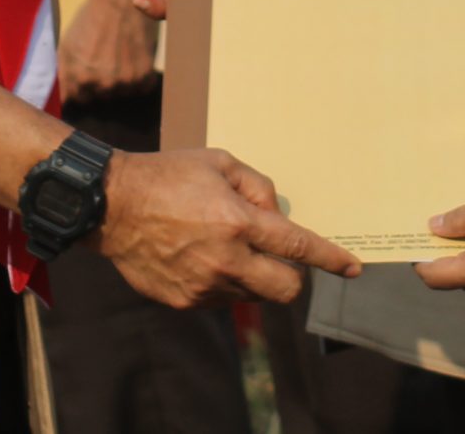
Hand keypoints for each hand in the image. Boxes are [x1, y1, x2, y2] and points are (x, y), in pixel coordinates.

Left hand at [58, 0, 157, 102]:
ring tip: (118, 58)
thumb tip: (64, 99)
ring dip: (120, 83)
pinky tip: (132, 59)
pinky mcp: (145, 75)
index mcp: (79, 79)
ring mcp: (125, 82)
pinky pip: (140, 89)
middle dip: (99, 85)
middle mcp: (102, 84)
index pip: (77, 102)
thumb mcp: (66, 47)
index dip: (80, 88)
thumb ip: (63, 77)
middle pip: (99, 99)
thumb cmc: (90, 20)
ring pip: (120, 95)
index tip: (85, 75)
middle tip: (104, 60)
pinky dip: (138, 78)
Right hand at [96, 147, 358, 306]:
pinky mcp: (183, 301)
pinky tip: (203, 256)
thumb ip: (258, 187)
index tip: (352, 268)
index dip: (330, 259)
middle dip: (294, 277)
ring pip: (253, 295)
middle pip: (285, 290)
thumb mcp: (221, 162)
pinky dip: (226, 282)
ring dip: (255, 276)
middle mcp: (225, 261)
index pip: (298, 248)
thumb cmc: (169, 175)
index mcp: (238, 223)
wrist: (112, 206)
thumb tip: (276, 215)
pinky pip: (222, 299)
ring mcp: (203, 286)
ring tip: (227, 246)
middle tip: (282, 257)